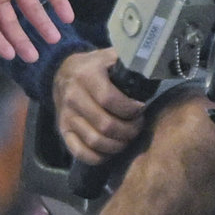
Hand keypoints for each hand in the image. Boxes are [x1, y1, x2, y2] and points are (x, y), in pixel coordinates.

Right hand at [53, 47, 148, 163]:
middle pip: (105, 125)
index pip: (110, 100)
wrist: (62, 72)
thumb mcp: (109, 56)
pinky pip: (80, 152)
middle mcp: (73, 96)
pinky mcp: (62, 129)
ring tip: (127, 138)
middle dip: (129, 130)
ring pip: (95, 141)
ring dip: (117, 145)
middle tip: (138, 126)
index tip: (141, 109)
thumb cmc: (94, 66)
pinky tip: (110, 150)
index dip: (130, 110)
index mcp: (86, 75)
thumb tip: (153, 66)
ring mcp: (66, 115)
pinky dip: (99, 157)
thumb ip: (128, 60)